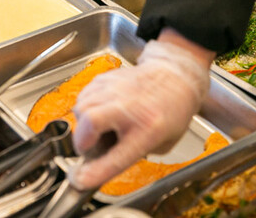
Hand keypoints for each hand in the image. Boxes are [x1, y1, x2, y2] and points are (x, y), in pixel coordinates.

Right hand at [70, 31, 213, 188]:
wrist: (174, 75)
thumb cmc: (171, 110)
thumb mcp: (162, 143)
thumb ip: (131, 155)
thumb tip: (100, 164)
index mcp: (150, 128)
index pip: (118, 155)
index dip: (97, 170)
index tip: (81, 180)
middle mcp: (130, 106)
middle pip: (90, 122)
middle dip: (83, 143)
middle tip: (92, 149)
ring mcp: (116, 89)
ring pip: (81, 108)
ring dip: (84, 125)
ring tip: (100, 129)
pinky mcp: (106, 79)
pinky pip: (83, 97)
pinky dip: (86, 108)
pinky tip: (101, 112)